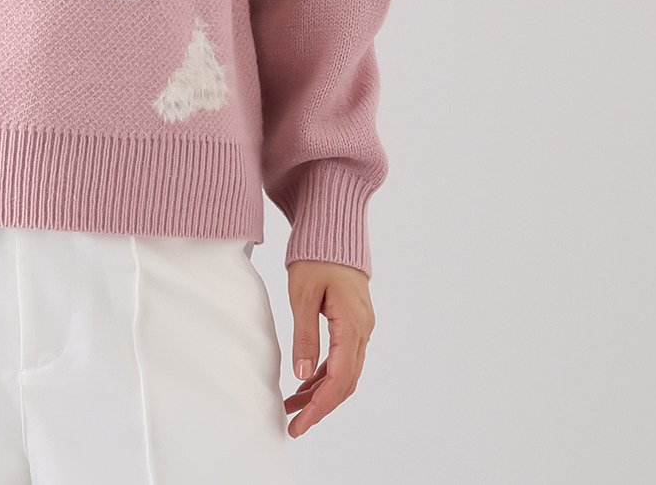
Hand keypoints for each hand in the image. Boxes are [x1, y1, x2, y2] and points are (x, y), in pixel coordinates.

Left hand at [284, 259, 373, 436]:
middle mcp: (362, 331)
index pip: (339, 378)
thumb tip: (302, 376)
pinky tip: (305, 384)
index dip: (320, 406)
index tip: (300, 423)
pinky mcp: (354, 324)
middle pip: (346, 382)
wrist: (333, 230)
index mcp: (352, 325)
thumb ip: (305, 336)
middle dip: (320, 407)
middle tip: (295, 425)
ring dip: (321, 392)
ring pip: (345, 373)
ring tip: (293, 407)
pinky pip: (343, 358)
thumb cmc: (316, 257)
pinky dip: (325, 375)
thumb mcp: (303, 295)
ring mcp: (361, 328)